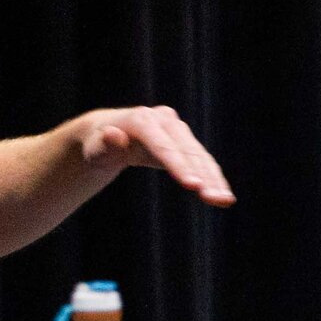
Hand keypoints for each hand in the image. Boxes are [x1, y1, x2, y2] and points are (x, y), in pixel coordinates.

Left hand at [81, 107, 234, 206]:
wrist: (107, 133)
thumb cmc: (98, 145)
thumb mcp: (95, 148)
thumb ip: (105, 144)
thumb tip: (114, 135)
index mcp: (142, 120)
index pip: (163, 147)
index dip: (179, 167)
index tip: (193, 186)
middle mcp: (164, 119)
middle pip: (187, 151)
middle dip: (204, 176)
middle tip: (217, 199)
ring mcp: (177, 128)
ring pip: (200, 156)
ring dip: (214, 179)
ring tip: (225, 200)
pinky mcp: (184, 140)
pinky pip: (201, 160)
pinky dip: (213, 177)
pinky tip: (223, 194)